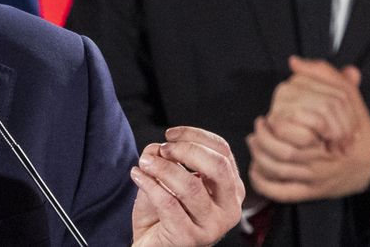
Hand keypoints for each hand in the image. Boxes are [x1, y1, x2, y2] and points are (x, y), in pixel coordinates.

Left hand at [131, 126, 244, 246]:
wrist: (152, 244)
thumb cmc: (164, 210)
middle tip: (163, 150)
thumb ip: (168, 157)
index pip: (222, 151)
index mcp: (231, 189)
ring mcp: (212, 227)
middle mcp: (229, 209)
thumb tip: (158, 147)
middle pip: (217, 166)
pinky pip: (169, 203)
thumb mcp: (170, 176)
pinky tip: (138, 176)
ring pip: (191, 186)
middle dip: (186, 150)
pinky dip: (149, 184)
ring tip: (144, 162)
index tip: (170, 134)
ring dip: (162, 168)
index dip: (195, 136)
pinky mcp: (189, 239)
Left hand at [247, 57, 369, 202]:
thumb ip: (323, 74)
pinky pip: (283, 193)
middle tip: (256, 130)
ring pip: (281, 172)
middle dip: (264, 142)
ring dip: (260, 159)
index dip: (277, 126)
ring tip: (253, 144)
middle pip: (285, 154)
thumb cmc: (356, 126)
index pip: (297, 135)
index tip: (267, 117)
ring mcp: (316, 178)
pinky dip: (265, 184)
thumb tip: (295, 62)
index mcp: (328, 136)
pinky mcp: (311, 192)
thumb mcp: (347, 95)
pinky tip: (255, 170)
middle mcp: (321, 159)